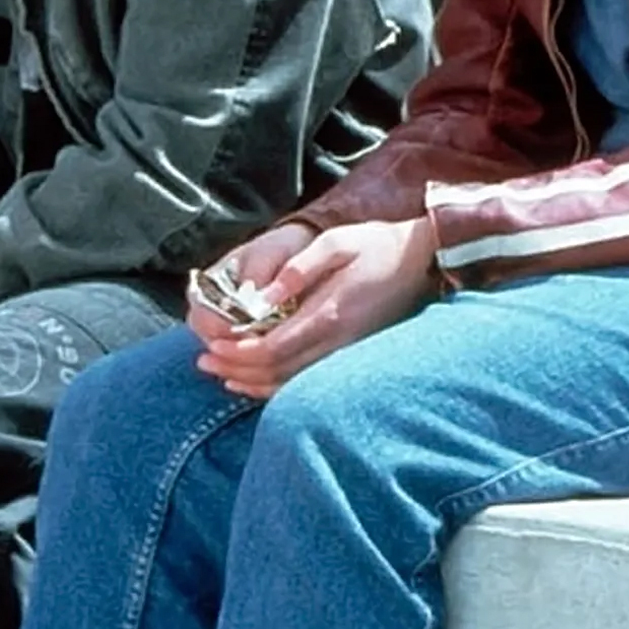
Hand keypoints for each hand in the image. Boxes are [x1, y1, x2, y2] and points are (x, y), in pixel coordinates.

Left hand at [196, 217, 438, 398]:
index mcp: (330, 312)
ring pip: (293, 381)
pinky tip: (257, 382)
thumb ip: (300, 268)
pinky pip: (309, 380)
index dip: (239, 351)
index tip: (212, 346)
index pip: (275, 346)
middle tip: (203, 362)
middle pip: (278, 370)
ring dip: (253, 382)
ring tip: (220, 374)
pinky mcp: (351, 353)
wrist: (425, 261)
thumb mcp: (338, 242)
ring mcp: (347, 351)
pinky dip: (279, 386)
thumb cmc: (378, 245)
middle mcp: (338, 340)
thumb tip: (265, 294)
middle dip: (236, 368)